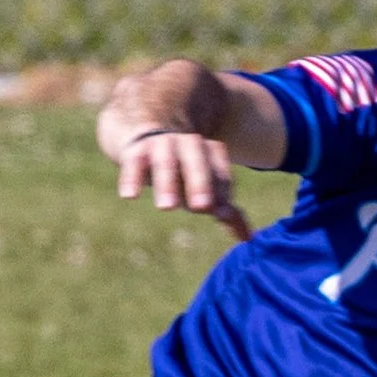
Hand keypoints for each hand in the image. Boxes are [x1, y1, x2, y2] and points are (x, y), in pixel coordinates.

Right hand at [115, 125, 250, 241]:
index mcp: (210, 152)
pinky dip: (131, 179)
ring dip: (167, 183)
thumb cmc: (184, 170)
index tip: (222, 212)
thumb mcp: (205, 186)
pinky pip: (133, 164)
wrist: (147, 138)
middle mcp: (188, 145)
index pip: (220, 174)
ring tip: (167, 208)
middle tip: (202, 208)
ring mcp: (161, 146)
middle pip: (197, 162)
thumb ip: (226, 209)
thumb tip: (248, 237)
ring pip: (165, 162)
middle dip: (200, 183)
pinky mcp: (136, 152)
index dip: (222, 191)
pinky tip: (129, 196)